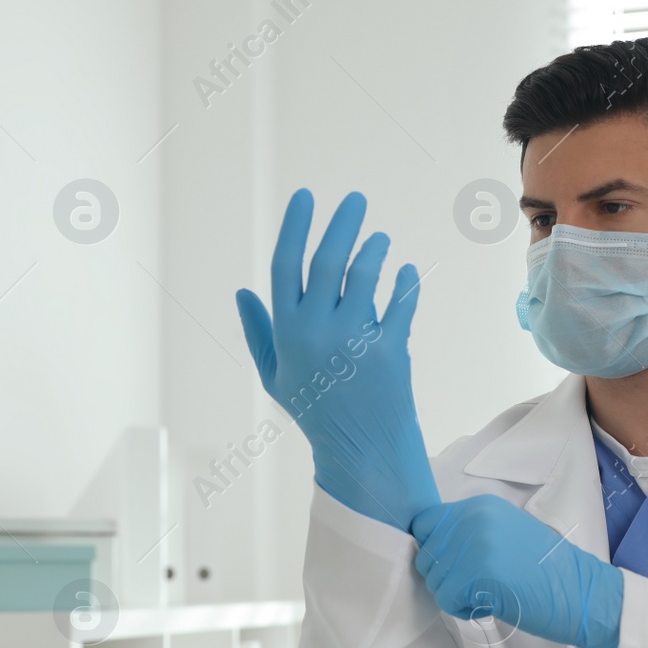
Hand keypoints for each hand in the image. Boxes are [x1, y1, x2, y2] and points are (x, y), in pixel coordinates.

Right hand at [236, 189, 438, 531]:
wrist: (362, 451)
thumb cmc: (315, 410)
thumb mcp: (275, 376)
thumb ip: (258, 333)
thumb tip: (242, 291)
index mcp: (287, 333)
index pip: (285, 265)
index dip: (295, 226)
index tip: (305, 196)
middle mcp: (318, 332)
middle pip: (327, 260)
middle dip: (342, 223)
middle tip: (356, 199)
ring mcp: (355, 341)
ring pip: (364, 274)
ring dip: (374, 249)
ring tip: (379, 239)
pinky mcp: (390, 351)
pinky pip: (401, 302)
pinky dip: (405, 281)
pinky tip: (405, 270)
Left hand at [411, 495, 624, 647]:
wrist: (582, 593)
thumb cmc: (547, 571)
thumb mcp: (507, 533)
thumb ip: (471, 532)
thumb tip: (433, 546)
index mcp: (480, 506)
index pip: (426, 522)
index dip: (432, 549)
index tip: (451, 565)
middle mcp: (474, 519)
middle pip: (426, 554)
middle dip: (444, 577)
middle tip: (476, 586)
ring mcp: (475, 544)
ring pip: (435, 579)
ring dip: (456, 595)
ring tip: (488, 594)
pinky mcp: (478, 573)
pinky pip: (447, 598)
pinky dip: (463, 610)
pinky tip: (490, 605)